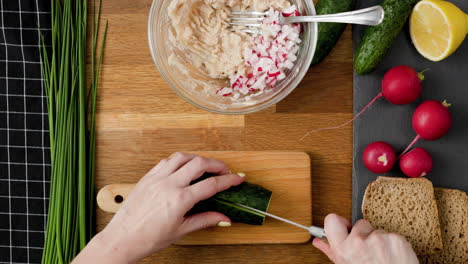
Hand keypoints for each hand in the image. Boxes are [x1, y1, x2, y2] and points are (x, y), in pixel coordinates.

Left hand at [73, 153, 244, 263]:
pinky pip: (166, 161)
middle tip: (224, 171)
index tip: (237, 178)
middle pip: (199, 163)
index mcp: (179, 199)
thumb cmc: (147, 238)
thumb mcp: (181, 231)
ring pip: (182, 156)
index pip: (211, 184)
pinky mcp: (147, 177)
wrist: (122, 239)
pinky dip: (179, 160)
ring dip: (197, 158)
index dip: (228, 180)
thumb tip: (223, 218)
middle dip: (216, 164)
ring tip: (205, 166)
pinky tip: (183, 167)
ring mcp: (156, 178)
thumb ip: (205, 220)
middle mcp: (168, 184)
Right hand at [312, 214, 417, 263]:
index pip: (332, 220)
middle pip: (359, 223)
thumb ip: (331, 251)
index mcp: (343, 250)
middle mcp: (359, 242)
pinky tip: (392, 257)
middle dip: (364, 234)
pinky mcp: (395, 239)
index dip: (340, 224)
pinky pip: (391, 235)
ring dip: (379, 241)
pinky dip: (392, 244)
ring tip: (382, 257)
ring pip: (377, 230)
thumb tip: (318, 242)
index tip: (346, 229)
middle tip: (368, 251)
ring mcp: (378, 239)